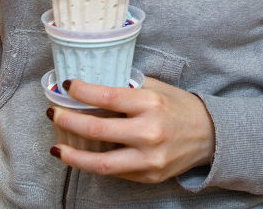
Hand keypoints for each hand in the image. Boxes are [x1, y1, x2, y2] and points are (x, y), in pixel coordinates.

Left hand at [48, 77, 215, 182]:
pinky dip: (95, 164)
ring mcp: (149, 159)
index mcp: (149, 103)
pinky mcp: (149, 177)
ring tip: (56, 147)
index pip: (107, 96)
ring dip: (73, 155)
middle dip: (69, 120)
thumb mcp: (154, 88)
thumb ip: (126, 88)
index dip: (82, 92)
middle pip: (97, 130)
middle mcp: (149, 132)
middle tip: (53, 113)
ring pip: (101, 163)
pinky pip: (115, 172)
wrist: (209, 134)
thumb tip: (92, 85)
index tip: (67, 85)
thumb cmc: (177, 105)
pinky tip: (82, 156)